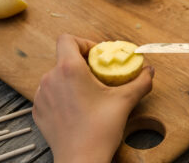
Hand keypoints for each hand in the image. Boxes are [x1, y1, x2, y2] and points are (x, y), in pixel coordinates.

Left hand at [32, 34, 153, 162]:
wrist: (81, 160)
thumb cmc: (99, 131)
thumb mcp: (124, 101)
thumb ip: (140, 82)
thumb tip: (149, 71)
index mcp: (69, 70)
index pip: (68, 39)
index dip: (84, 43)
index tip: (96, 57)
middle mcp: (51, 78)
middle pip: (64, 58)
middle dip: (83, 64)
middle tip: (98, 77)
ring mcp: (41, 95)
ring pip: (57, 75)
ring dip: (72, 79)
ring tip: (87, 94)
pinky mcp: (38, 109)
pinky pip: (50, 92)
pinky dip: (62, 94)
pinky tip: (76, 107)